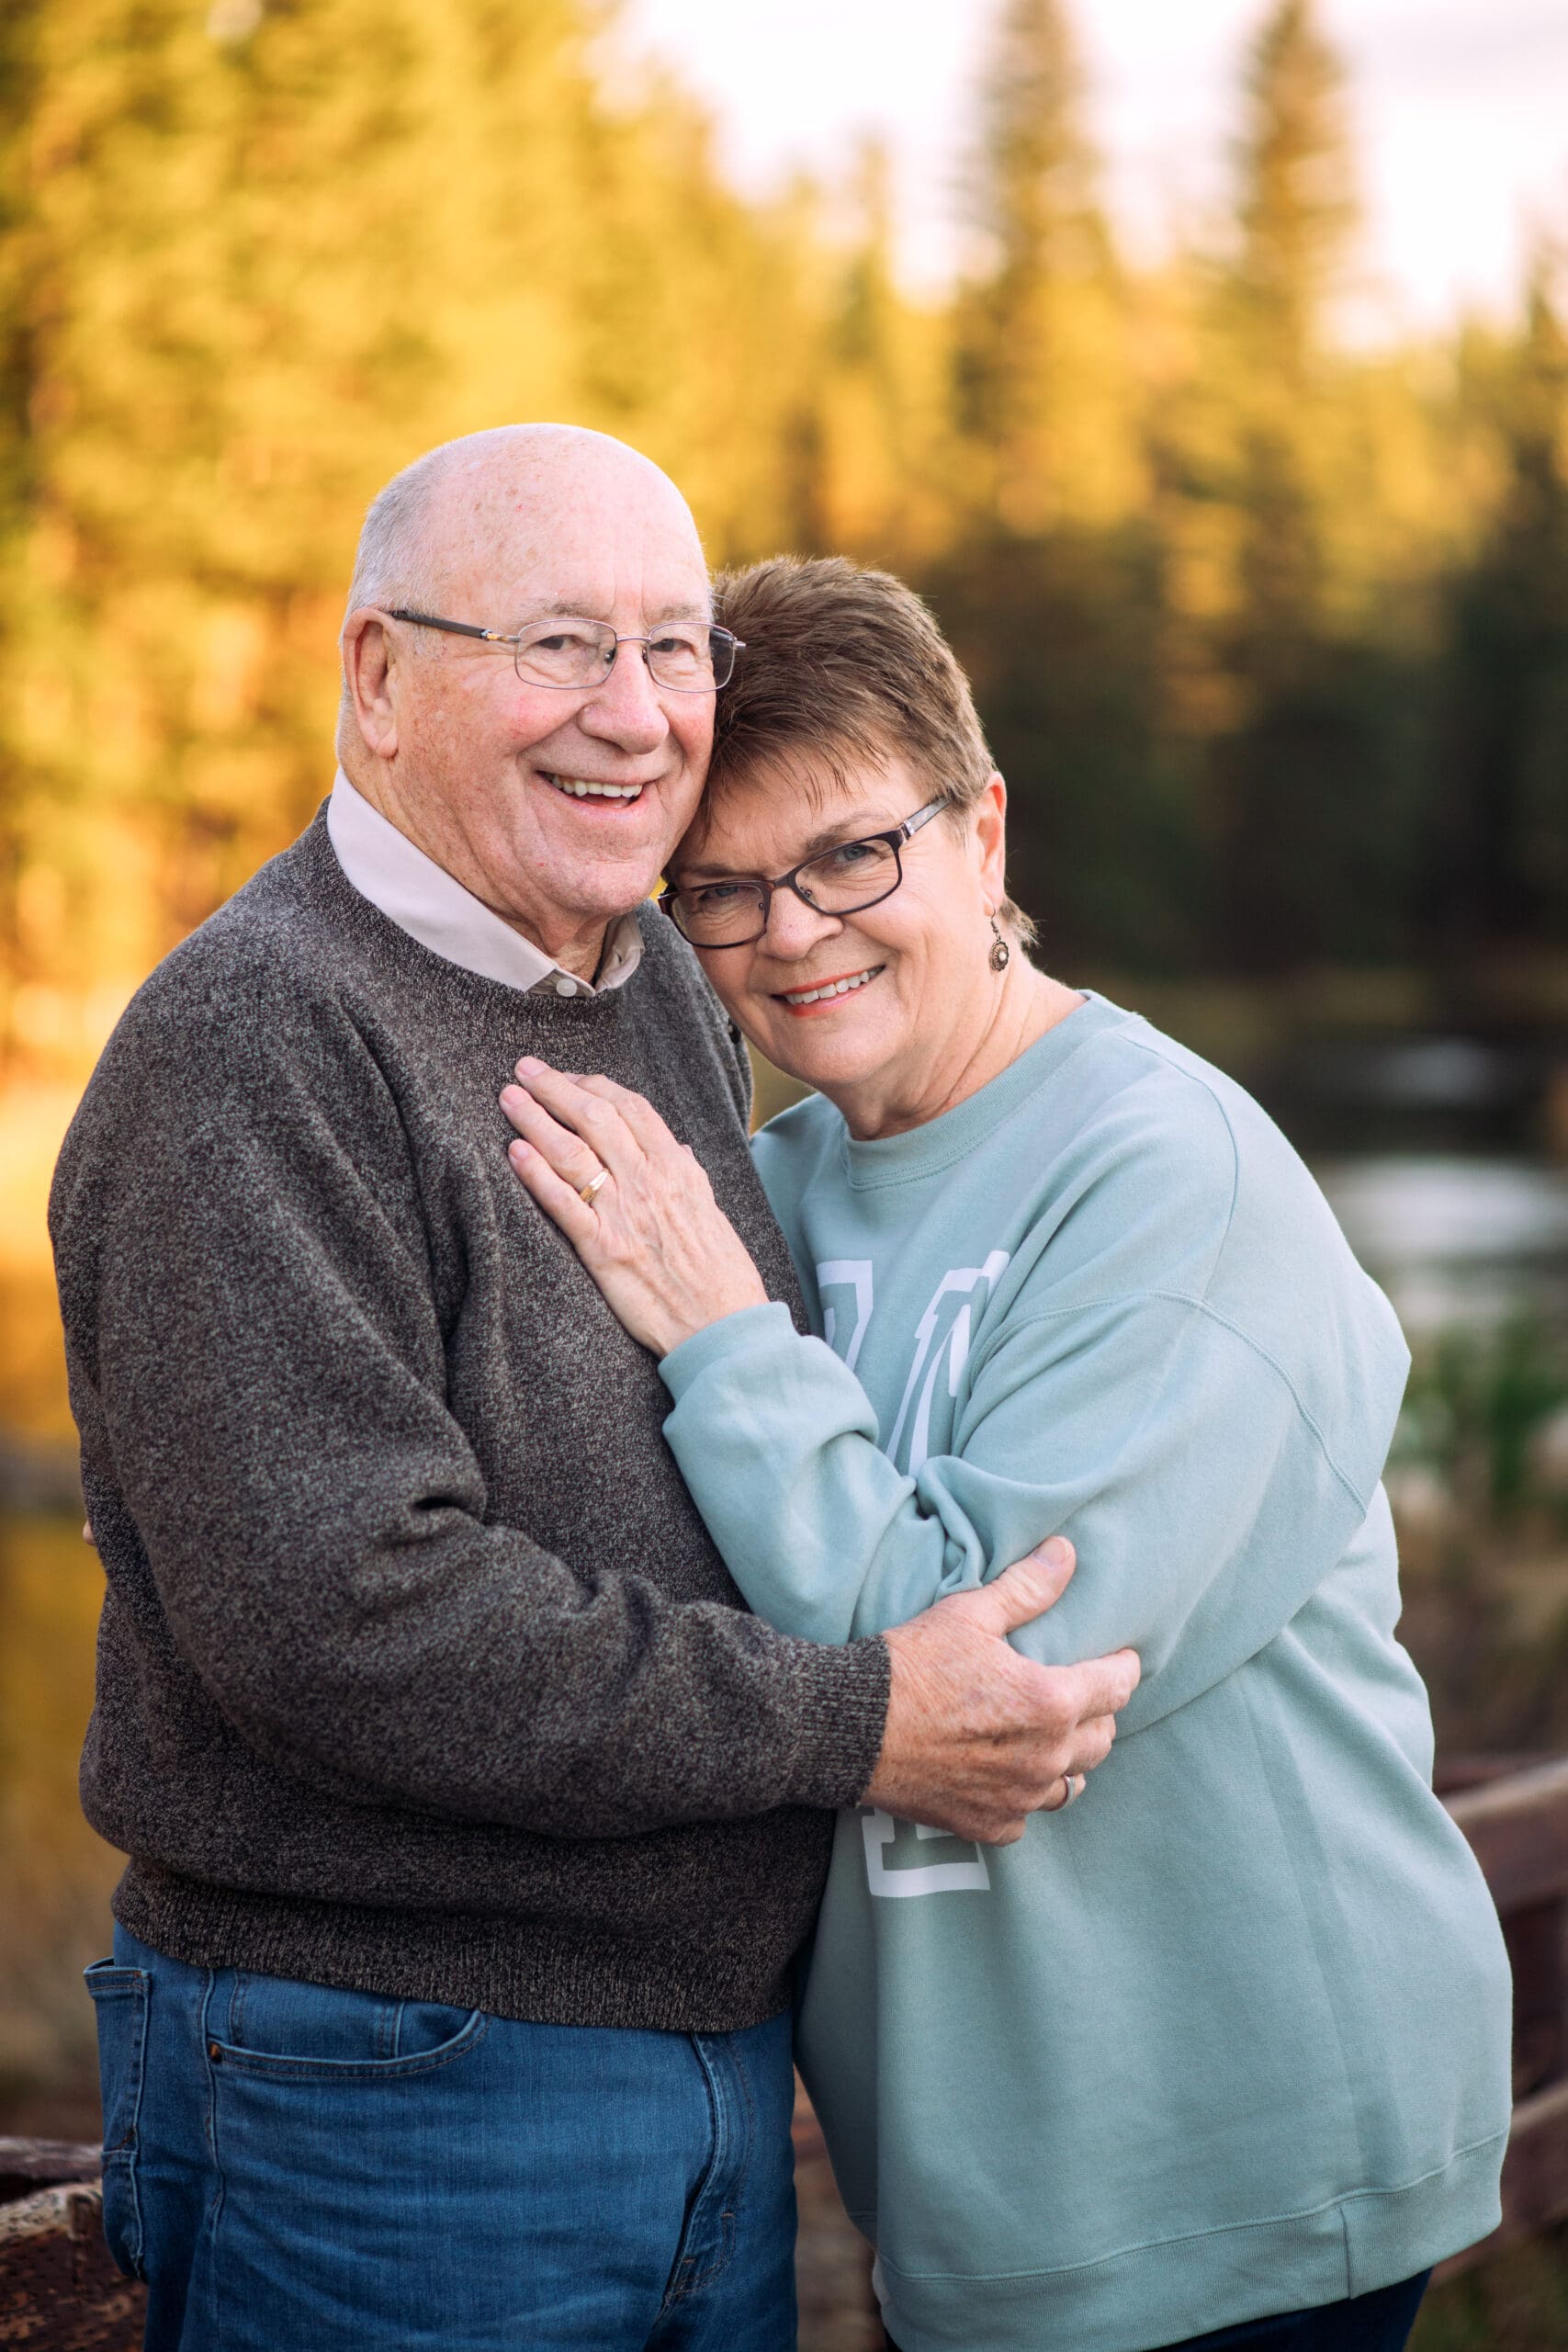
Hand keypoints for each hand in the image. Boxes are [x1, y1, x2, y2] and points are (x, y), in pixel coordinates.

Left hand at [501, 1059, 769, 1355]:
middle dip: (555, 1087)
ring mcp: (623, 1214)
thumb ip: (689, 1177)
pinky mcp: (602, 1250)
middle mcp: (648, 1183)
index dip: (595, 1085)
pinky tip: (514, 1152)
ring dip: (534, 1119)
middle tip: (525, 1069)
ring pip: (572, 1151)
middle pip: (594, 1117)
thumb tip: (676, 1149)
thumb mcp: (712, 1212)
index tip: (570, 1076)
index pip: (631, 1108)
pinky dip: (535, 1174)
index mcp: (677, 1170)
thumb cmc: (722, 1274)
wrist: (722, 1325)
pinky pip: (562, 1203)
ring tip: (509, 1099)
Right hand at [864, 1536, 1139, 1842]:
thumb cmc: (913, 1665)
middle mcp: (1045, 1758)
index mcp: (1050, 1702)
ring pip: (1072, 1783)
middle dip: (1098, 1713)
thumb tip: (1066, 1553)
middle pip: (1102, 1739)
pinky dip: (1026, 1794)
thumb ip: (1027, 1587)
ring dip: (1069, 1758)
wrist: (854, 1728)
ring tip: (1052, 1737)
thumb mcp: (970, 1614)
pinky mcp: (990, 1825)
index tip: (1121, 1658)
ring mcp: (1019, 1798)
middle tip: (1081, 1693)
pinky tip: (1010, 1774)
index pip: (1116, 1687)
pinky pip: (1029, 1814)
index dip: (1123, 1668)